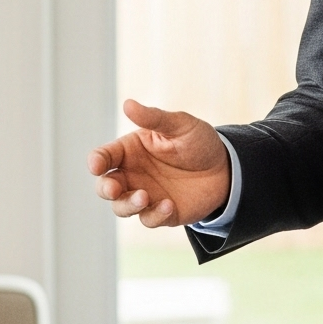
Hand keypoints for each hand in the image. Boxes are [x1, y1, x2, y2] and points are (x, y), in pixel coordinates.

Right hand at [88, 99, 231, 228]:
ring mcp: (145, 195)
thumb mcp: (180, 125)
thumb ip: (154, 118)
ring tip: (144, 196)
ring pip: (121, 207)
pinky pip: (148, 219)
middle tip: (114, 189)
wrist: (226, 169)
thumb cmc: (199, 142)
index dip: (96, 161)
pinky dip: (155, 214)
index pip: (104, 157)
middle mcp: (133, 174)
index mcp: (130, 151)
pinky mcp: (161, 213)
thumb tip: (127, 104)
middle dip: (105, 189)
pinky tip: (168, 204)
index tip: (97, 165)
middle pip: (105, 186)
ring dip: (128, 204)